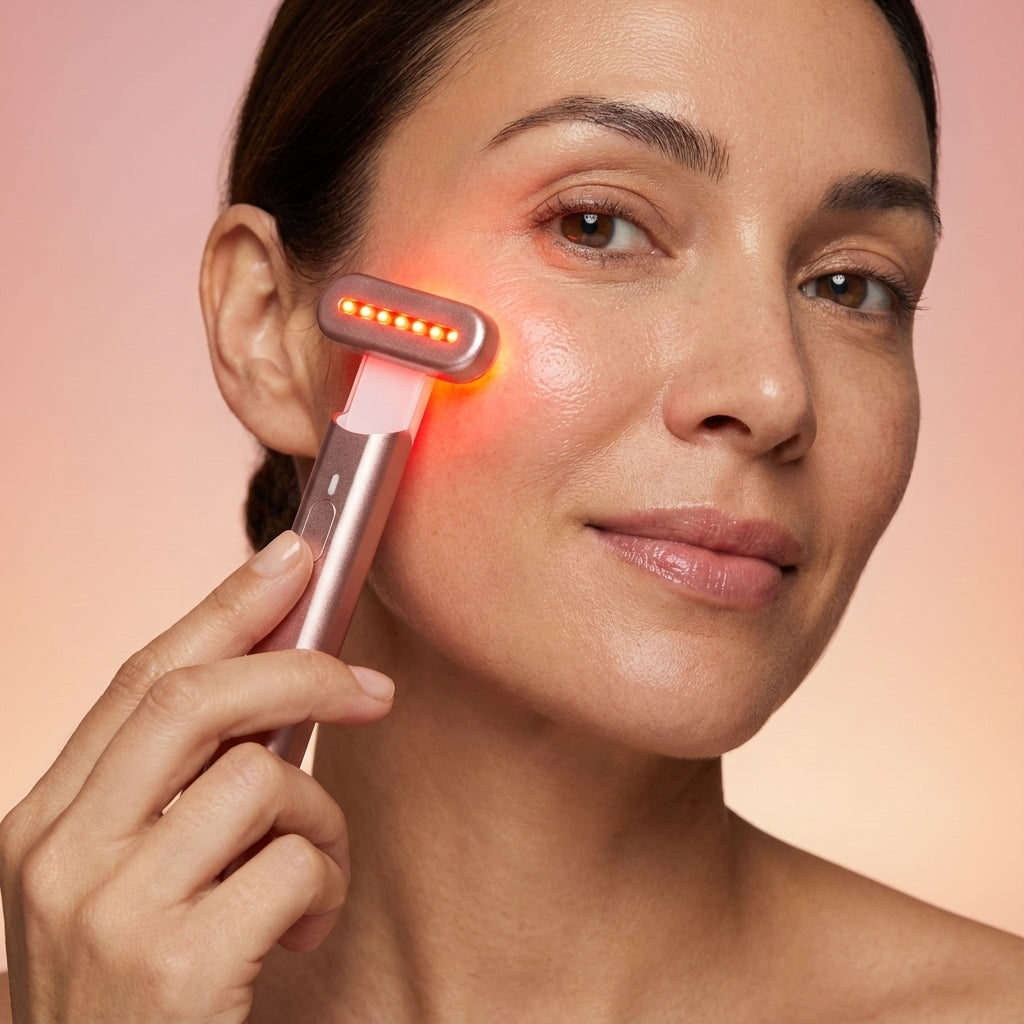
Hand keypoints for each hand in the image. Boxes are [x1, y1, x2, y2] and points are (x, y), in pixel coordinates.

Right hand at [0, 532, 393, 1022]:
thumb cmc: (140, 999)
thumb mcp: (129, 882)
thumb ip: (175, 794)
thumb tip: (276, 692)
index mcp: (40, 826)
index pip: (139, 678)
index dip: (226, 607)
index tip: (295, 557)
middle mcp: (55, 859)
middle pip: (194, 701)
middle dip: (301, 672)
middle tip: (370, 688)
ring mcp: (108, 915)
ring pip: (260, 779)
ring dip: (319, 816)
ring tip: (313, 871)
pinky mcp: (176, 971)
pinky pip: (294, 864)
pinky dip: (323, 884)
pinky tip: (302, 929)